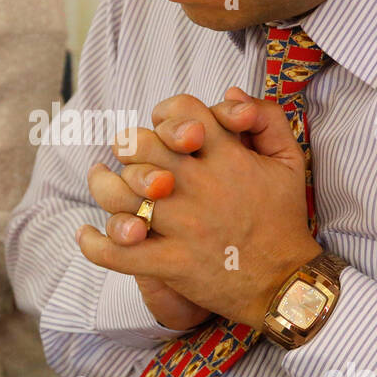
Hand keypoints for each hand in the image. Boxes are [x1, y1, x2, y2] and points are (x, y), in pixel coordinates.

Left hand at [78, 88, 322, 329]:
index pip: (182, 111)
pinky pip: (118, 253)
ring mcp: (183, 226)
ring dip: (101, 185)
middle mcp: (200, 187)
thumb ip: (267, 118)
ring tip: (100, 180)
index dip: (167, 113)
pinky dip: (95, 243)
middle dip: (127, 145)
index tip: (164, 130)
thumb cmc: (284, 219)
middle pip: (140, 146)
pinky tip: (87, 234)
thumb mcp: (290, 160)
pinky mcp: (171, 263)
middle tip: (126, 155)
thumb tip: (229, 93)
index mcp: (227, 157)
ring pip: (120, 194)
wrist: (286, 283)